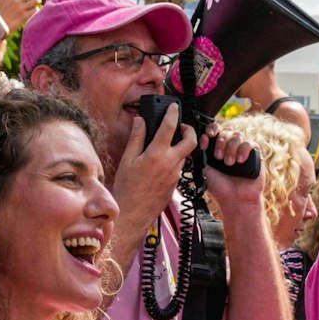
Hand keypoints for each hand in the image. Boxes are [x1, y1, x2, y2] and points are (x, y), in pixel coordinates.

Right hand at [113, 102, 197, 230]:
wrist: (133, 213)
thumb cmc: (127, 187)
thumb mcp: (127, 159)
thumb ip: (136, 138)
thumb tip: (140, 121)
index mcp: (157, 155)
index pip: (170, 127)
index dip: (173, 113)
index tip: (174, 106)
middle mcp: (170, 164)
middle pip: (191, 141)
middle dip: (189, 130)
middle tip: (181, 126)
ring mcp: (175, 175)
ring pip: (185, 155)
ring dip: (180, 147)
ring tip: (166, 145)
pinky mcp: (176, 184)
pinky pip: (179, 168)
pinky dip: (173, 161)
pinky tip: (160, 163)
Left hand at [200, 123, 265, 213]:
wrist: (234, 200)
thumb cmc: (218, 187)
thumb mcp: (202, 169)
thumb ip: (196, 154)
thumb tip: (189, 139)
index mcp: (216, 148)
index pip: (215, 129)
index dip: (212, 128)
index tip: (209, 135)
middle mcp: (229, 146)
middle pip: (226, 131)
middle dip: (220, 142)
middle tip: (218, 157)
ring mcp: (242, 150)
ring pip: (238, 135)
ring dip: (231, 147)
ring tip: (229, 163)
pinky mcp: (255, 154)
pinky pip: (250, 143)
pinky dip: (243, 149)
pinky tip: (240, 161)